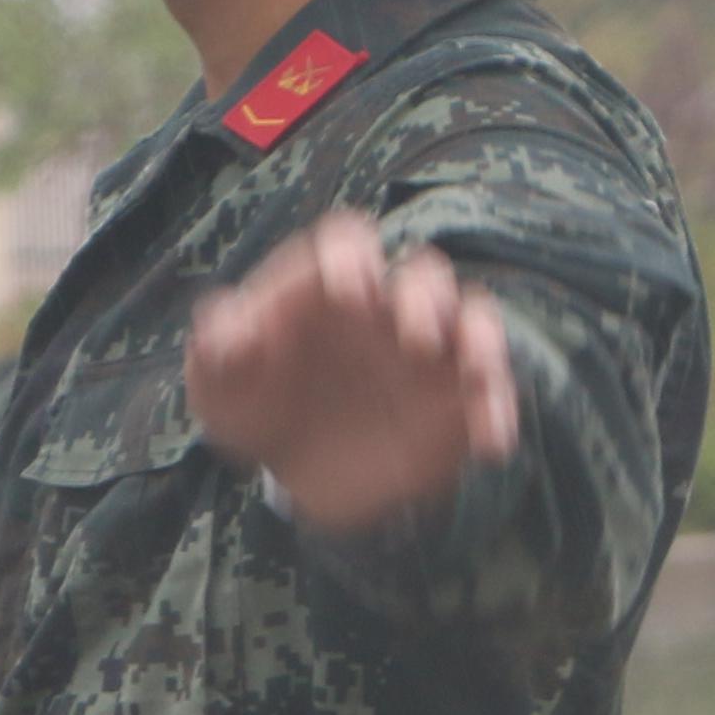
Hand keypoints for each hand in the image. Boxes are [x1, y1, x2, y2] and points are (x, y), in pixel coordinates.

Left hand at [188, 208, 516, 533]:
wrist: (291, 470)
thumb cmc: (254, 405)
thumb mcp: (218, 386)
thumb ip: (217, 350)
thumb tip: (227, 327)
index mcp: (326, 285)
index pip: (347, 244)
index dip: (352, 258)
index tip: (348, 291)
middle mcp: (386, 306)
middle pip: (423, 275)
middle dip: (424, 297)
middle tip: (413, 336)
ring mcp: (430, 350)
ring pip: (474, 319)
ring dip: (479, 339)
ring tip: (476, 371)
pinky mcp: (457, 398)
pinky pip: (492, 391)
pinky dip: (498, 409)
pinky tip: (491, 441)